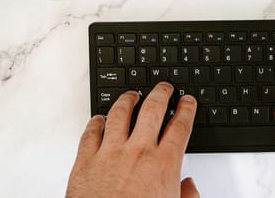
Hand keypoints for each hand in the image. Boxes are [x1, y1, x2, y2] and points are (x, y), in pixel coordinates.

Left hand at [66, 83, 199, 197]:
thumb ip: (188, 197)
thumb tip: (190, 186)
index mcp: (163, 164)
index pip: (180, 126)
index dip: (186, 109)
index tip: (187, 102)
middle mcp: (138, 152)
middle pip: (152, 110)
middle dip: (161, 93)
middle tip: (164, 87)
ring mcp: (109, 154)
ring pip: (120, 114)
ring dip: (128, 100)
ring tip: (132, 95)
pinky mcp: (85, 162)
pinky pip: (90, 133)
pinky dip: (95, 122)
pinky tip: (99, 119)